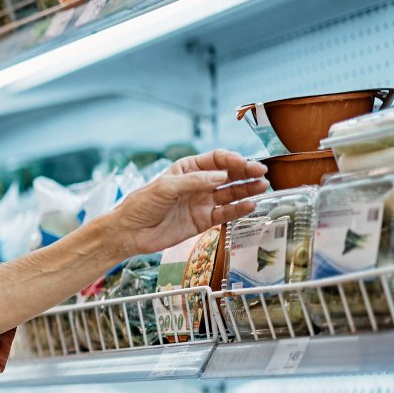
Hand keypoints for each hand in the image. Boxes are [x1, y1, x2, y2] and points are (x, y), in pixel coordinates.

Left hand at [101, 150, 268, 256]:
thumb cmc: (142, 204)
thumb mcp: (166, 187)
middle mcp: (198, 184)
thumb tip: (221, 176)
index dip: (232, 160)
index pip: (215, 160)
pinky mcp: (203, 221)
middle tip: (262, 172)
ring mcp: (202, 202)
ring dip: (247, 189)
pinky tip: (250, 204)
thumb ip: (194, 181)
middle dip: (245, 172)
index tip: (245, 163)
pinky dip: (238, 210)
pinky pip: (225, 213)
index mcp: (187, 169)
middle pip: (227, 175)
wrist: (130, 232)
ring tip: (263, 186)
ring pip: (230, 194)